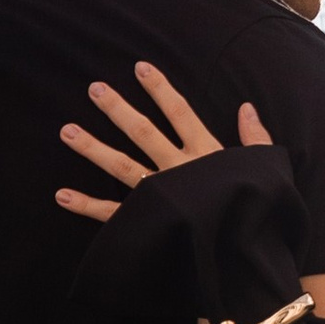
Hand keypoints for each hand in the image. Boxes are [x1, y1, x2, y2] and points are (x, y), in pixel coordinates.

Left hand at [54, 61, 271, 221]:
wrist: (245, 255)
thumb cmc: (256, 211)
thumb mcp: (263, 170)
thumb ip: (254, 138)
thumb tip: (246, 107)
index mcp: (206, 155)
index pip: (179, 113)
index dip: (160, 89)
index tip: (140, 68)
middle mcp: (178, 170)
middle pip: (143, 132)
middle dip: (117, 109)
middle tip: (93, 89)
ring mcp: (159, 197)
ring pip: (121, 166)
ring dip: (92, 148)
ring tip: (67, 131)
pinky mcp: (148, 223)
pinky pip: (113, 214)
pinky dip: (86, 206)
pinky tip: (61, 195)